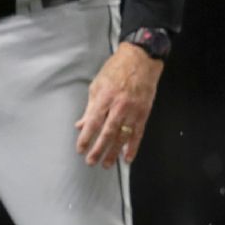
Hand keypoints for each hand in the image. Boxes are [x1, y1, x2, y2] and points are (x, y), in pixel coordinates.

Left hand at [74, 43, 163, 168]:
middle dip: (98, 150)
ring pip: (123, 136)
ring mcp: (133, 110)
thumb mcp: (96, 85)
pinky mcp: (144, 113)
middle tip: (90, 162)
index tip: (80, 149)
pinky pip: (138, 133)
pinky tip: (127, 158)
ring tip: (107, 164)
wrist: (141, 60)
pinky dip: (133, 147)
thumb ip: (89, 107)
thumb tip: (81, 125)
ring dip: (114, 152)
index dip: (86, 138)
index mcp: (104, 98)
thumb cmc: (116, 70)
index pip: (93, 123)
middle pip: (107, 133)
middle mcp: (119, 106)